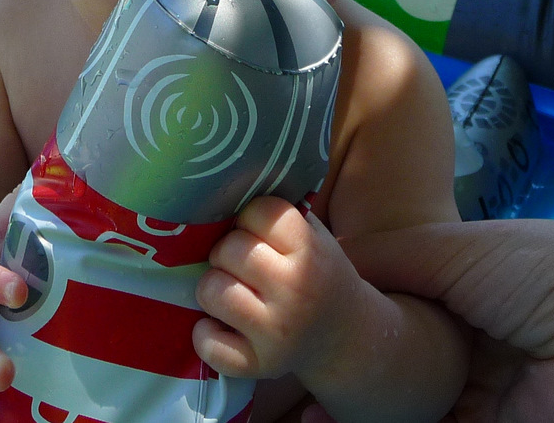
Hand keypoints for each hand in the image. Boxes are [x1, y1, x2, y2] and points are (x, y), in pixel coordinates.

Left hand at [192, 197, 361, 380]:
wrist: (346, 336)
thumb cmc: (318, 274)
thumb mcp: (313, 236)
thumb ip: (278, 215)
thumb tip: (221, 188)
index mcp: (310, 251)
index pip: (257, 211)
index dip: (249, 219)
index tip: (258, 233)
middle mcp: (297, 290)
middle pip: (228, 249)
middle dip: (227, 253)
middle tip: (242, 265)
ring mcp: (278, 332)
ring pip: (211, 290)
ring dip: (213, 289)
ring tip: (233, 292)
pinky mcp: (260, 365)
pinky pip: (208, 343)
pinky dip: (206, 334)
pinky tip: (223, 327)